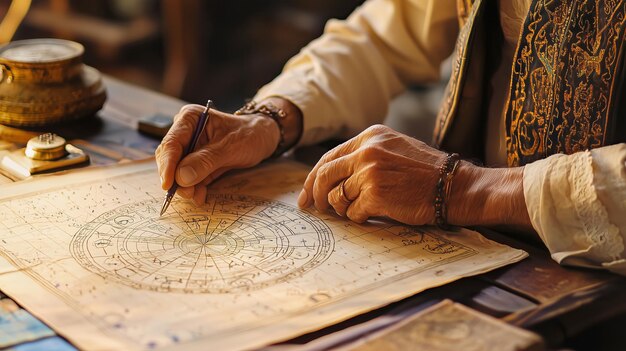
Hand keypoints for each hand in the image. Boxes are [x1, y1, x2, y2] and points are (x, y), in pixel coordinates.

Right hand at [155, 104, 279, 204]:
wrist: (263, 138)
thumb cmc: (249, 135)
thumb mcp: (230, 147)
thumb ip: (205, 161)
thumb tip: (181, 177)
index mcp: (190, 119)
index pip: (171, 143)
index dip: (167, 165)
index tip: (168, 184)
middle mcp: (186, 132)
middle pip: (171, 158)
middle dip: (176, 178)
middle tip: (186, 193)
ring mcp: (191, 148)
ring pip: (178, 171)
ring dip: (185, 186)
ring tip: (196, 196)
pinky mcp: (198, 162)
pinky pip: (190, 177)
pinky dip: (194, 188)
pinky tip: (200, 196)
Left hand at [297, 124, 445, 224]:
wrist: (454, 186)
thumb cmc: (426, 172)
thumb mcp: (393, 149)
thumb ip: (363, 156)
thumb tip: (330, 178)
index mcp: (369, 137)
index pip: (328, 157)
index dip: (312, 178)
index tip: (306, 194)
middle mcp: (367, 151)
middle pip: (324, 176)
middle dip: (316, 196)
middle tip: (315, 208)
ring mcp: (370, 173)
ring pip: (337, 197)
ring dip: (343, 209)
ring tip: (359, 210)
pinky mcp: (375, 195)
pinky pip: (353, 213)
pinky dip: (359, 218)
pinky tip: (374, 215)